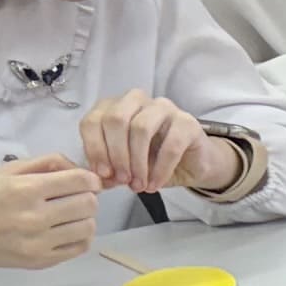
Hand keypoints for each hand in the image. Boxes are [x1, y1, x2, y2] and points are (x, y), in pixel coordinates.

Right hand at [0, 152, 101, 271]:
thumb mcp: (6, 170)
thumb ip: (45, 163)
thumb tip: (79, 168)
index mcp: (25, 190)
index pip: (80, 181)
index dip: (90, 178)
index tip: (86, 180)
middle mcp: (34, 218)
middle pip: (88, 204)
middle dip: (87, 196)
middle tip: (74, 196)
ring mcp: (38, 243)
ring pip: (88, 227)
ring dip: (85, 217)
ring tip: (69, 214)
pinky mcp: (40, 262)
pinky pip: (79, 248)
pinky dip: (80, 237)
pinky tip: (66, 230)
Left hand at [79, 93, 232, 197]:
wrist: (192, 164)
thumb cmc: (153, 160)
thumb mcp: (124, 166)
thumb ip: (109, 169)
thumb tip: (99, 178)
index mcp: (115, 107)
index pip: (94, 120)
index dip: (95, 148)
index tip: (102, 173)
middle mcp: (137, 101)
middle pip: (116, 119)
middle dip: (116, 154)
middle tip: (121, 179)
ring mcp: (164, 108)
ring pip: (141, 128)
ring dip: (137, 162)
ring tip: (138, 184)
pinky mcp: (187, 122)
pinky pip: (170, 145)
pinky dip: (160, 169)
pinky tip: (155, 184)